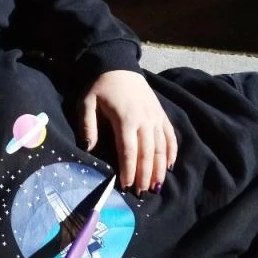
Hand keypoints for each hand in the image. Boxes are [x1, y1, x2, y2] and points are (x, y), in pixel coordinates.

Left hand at [79, 70, 176, 194]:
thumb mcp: (86, 102)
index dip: (128, 170)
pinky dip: (171, 152)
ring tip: (156, 187)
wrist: (118, 64)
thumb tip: (88, 147)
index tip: (125, 186)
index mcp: (126, 119)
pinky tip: (169, 166)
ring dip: (159, 168)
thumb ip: (87, 124)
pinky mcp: (161, 115)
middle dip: (145, 175)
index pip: (128, 150)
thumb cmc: (100, 85)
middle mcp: (144, 120)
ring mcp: (155, 117)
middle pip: (147, 153)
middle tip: (141, 193)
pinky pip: (170, 136)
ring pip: (161, 147)